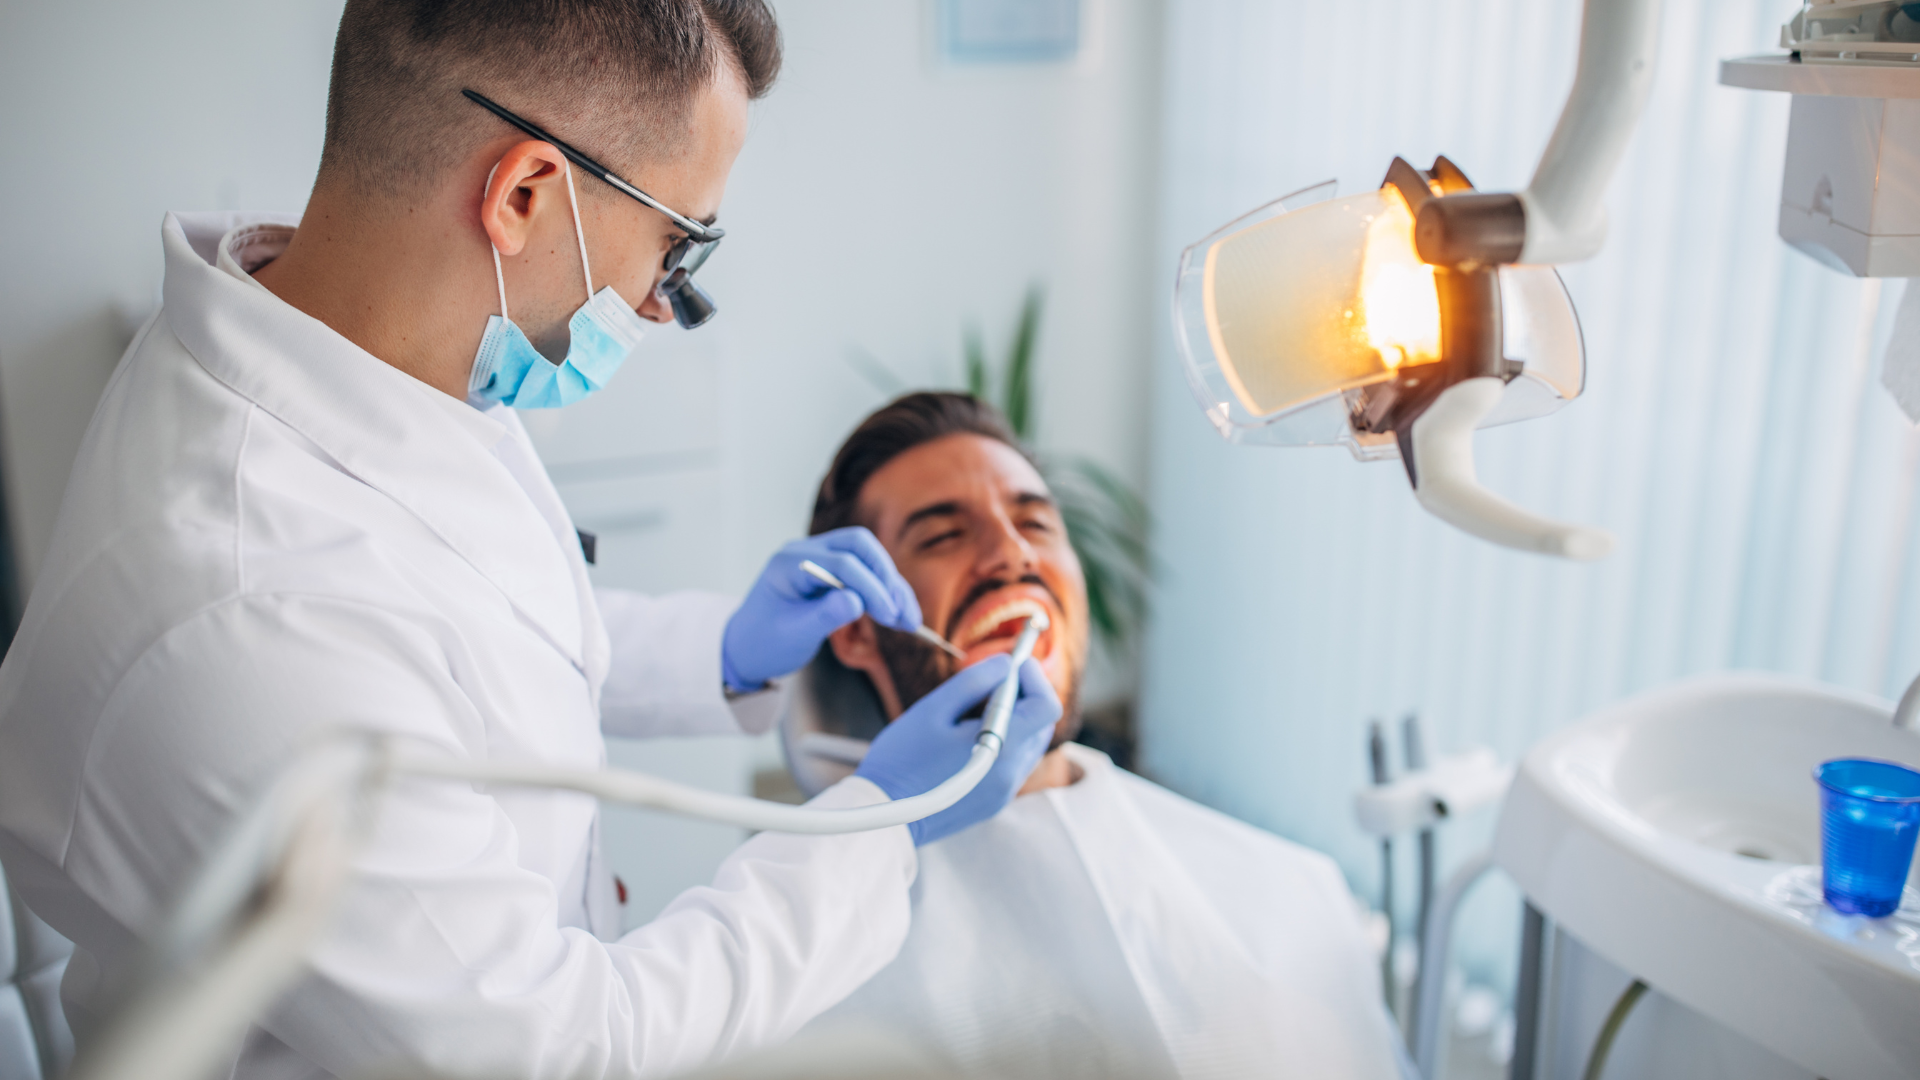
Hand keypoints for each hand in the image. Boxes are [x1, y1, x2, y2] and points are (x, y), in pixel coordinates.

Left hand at [722, 528, 920, 691]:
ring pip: (867, 557)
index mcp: (788, 563)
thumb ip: (824, 616)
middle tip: (901, 613)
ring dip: (890, 585)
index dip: (871, 588)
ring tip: (909, 620)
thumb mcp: (793, 634)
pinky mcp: (831, 572)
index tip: (889, 616)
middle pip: (859, 546)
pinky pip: (865, 572)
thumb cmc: (764, 643)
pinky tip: (899, 614)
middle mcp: (805, 551)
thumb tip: (857, 602)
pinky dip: (883, 591)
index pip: (841, 563)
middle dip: (885, 577)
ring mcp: (819, 558)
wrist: (746, 649)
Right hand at [856, 655, 1061, 845]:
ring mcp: (1005, 792)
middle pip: (1041, 726)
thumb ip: (975, 681)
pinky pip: (1013, 764)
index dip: (1034, 679)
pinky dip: (1005, 743)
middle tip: (992, 681)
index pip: (1047, 707)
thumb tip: (1005, 664)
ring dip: (1015, 720)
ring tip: (976, 709)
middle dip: (1024, 697)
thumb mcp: (934, 709)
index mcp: (1003, 749)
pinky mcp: (994, 802)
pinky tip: (970, 737)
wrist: (884, 813)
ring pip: (1029, 745)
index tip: (1012, 665)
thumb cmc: (902, 758)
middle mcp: (1012, 774)